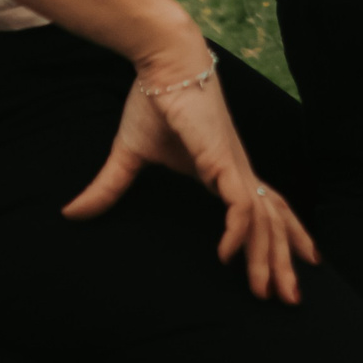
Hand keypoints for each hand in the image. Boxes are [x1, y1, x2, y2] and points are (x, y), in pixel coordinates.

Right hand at [62, 43, 320, 302]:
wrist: (162, 62)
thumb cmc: (154, 101)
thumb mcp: (130, 155)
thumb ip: (109, 188)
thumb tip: (71, 213)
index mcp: (225, 170)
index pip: (266, 208)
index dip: (282, 236)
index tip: (291, 266)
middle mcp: (238, 170)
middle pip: (274, 221)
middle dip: (284, 260)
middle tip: (290, 299)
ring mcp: (233, 166)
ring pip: (265, 220)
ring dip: (269, 257)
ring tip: (269, 292)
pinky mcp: (222, 160)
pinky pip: (241, 204)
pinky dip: (239, 231)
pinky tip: (228, 255)